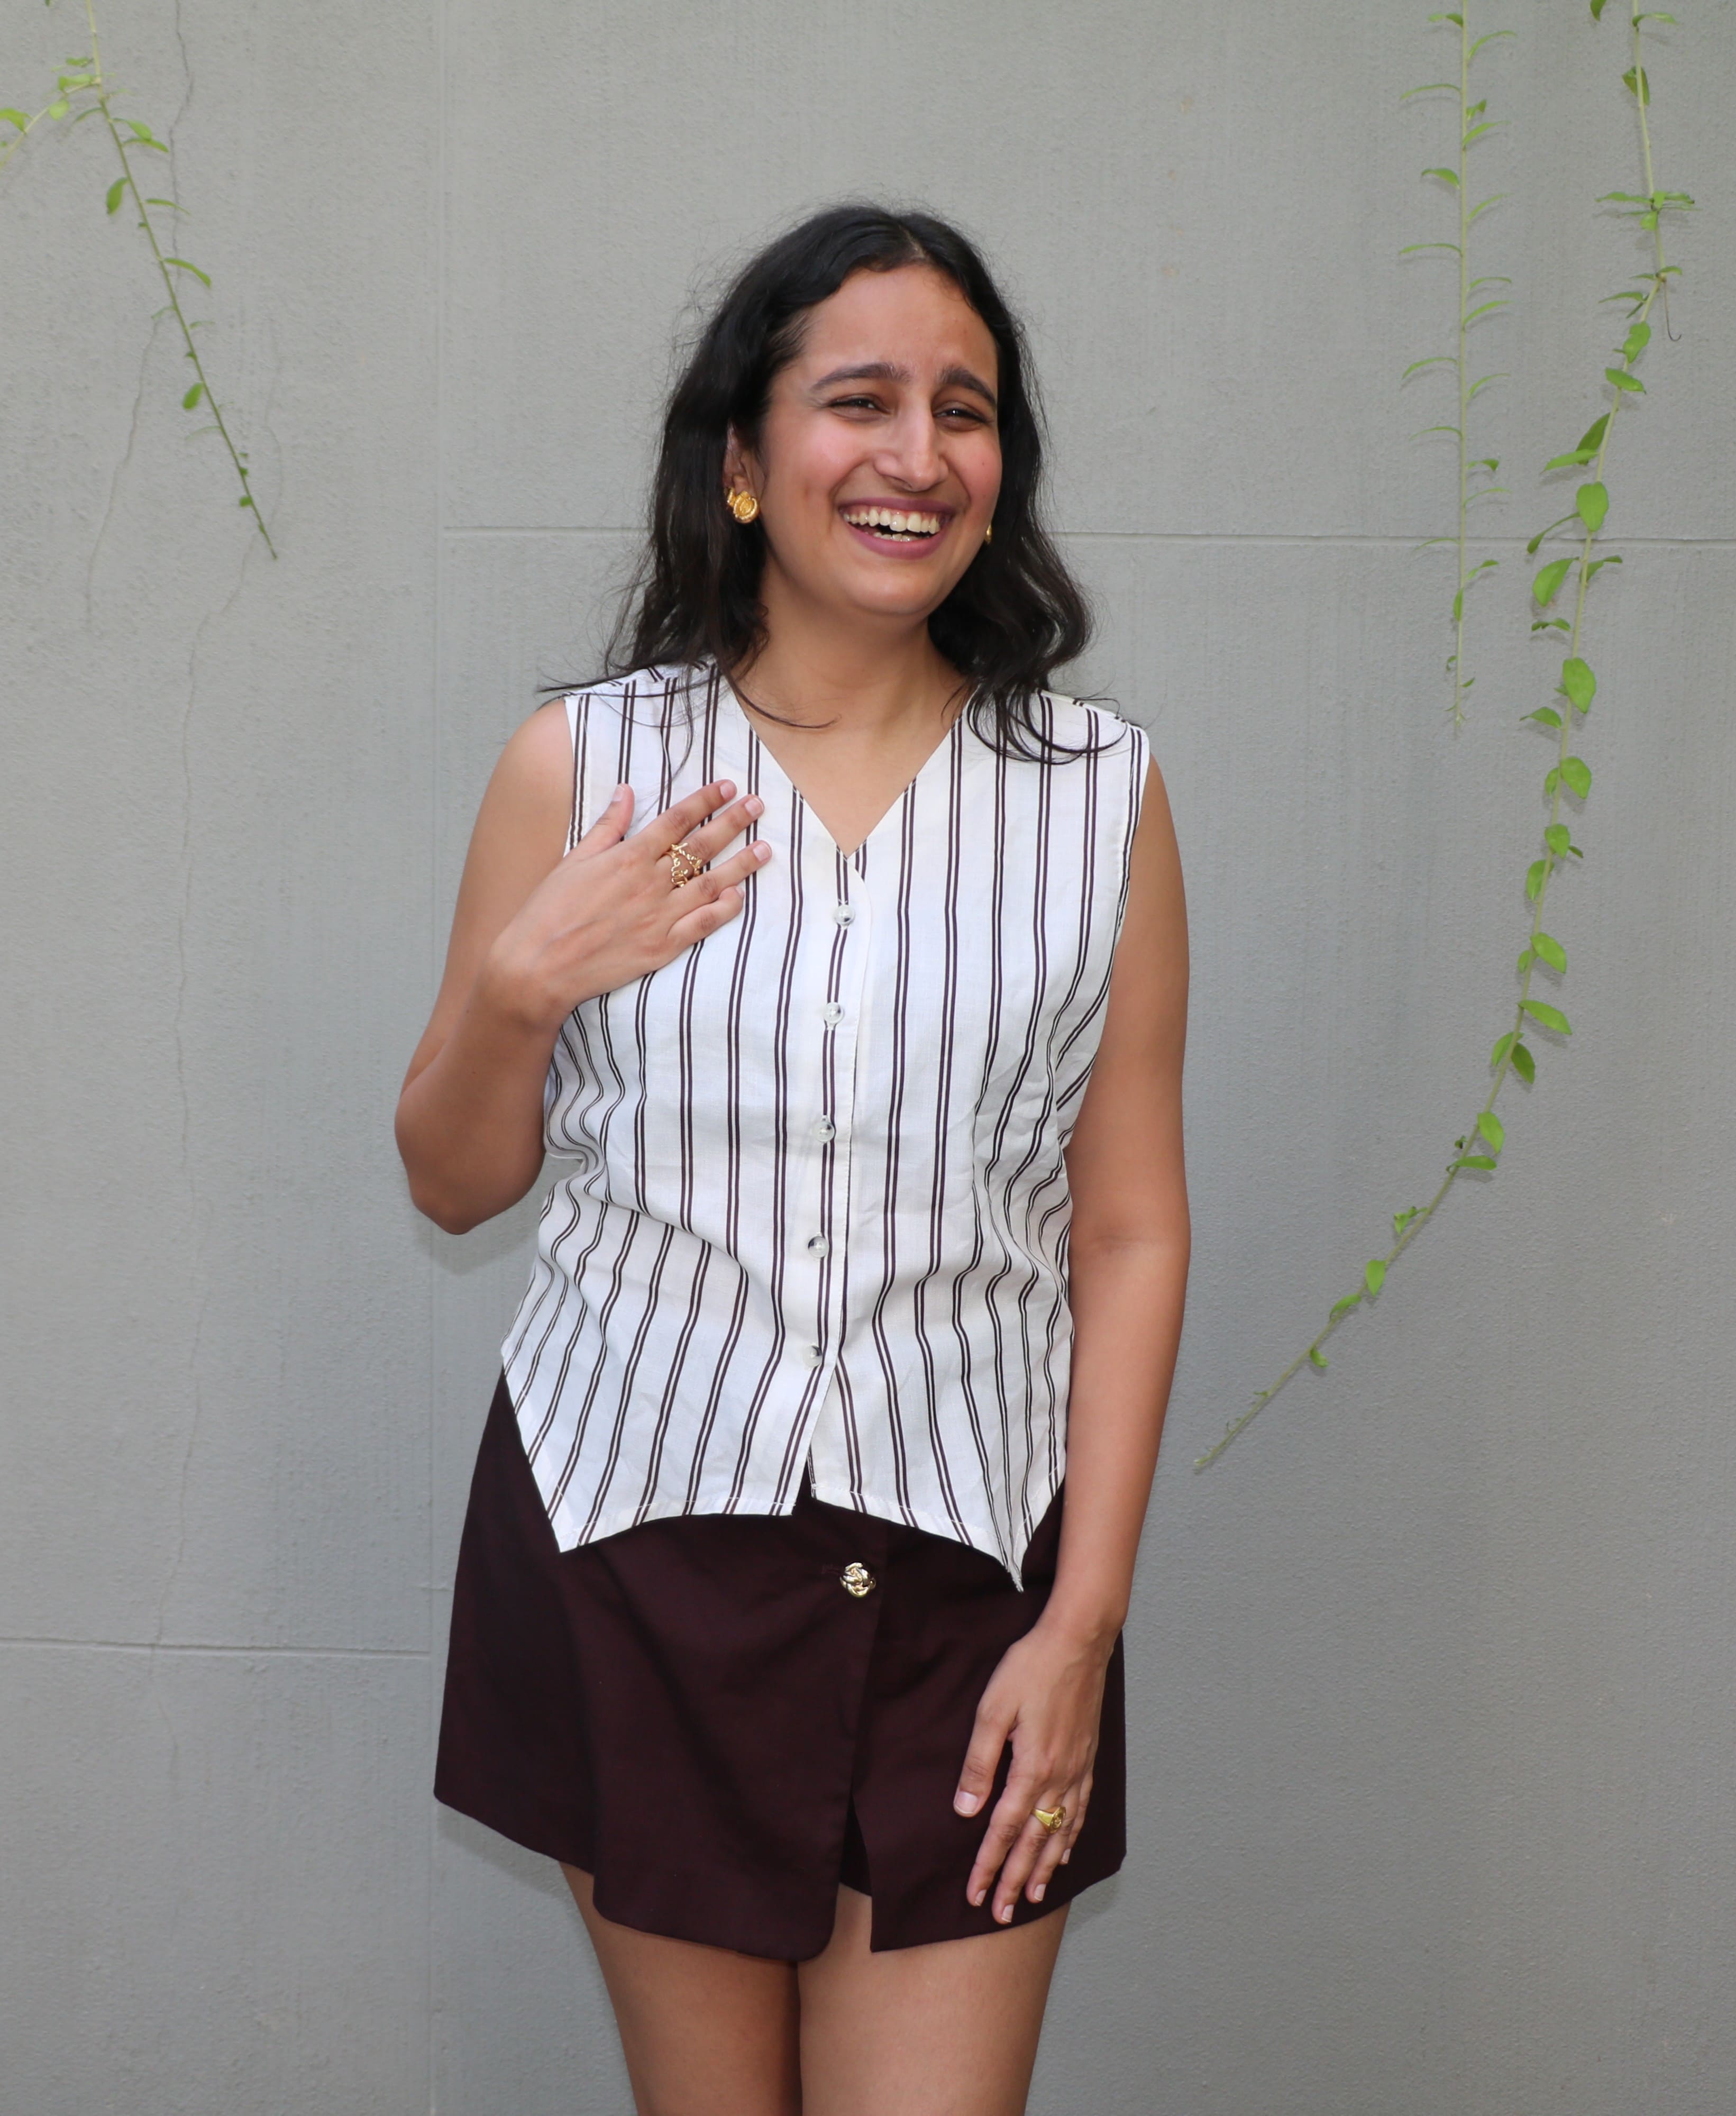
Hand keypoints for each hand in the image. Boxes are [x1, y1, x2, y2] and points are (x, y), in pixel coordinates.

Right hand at [484, 780, 769, 1032]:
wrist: (538, 966)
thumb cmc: (550, 911)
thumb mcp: (574, 861)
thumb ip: (607, 827)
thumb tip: (626, 791)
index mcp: (627, 858)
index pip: (675, 821)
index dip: (704, 801)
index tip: (726, 786)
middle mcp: (648, 883)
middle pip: (700, 846)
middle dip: (733, 822)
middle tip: (757, 804)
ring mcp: (658, 917)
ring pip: (710, 884)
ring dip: (741, 864)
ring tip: (766, 848)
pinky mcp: (661, 948)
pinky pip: (702, 925)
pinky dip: (724, 910)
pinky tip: (740, 896)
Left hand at [953, 1615, 1112, 1922]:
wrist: (1078, 1640)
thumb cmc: (1031, 1668)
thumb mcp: (992, 1708)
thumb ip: (979, 1762)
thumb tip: (966, 1810)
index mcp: (1032, 1768)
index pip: (1005, 1830)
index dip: (988, 1865)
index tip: (975, 1895)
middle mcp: (1058, 1777)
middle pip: (1034, 1842)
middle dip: (1014, 1880)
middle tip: (1001, 1914)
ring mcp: (1077, 1769)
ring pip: (1060, 1832)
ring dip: (1043, 1868)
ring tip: (1031, 1897)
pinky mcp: (1087, 1758)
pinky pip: (1080, 1810)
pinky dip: (1071, 1837)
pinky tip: (1064, 1850)